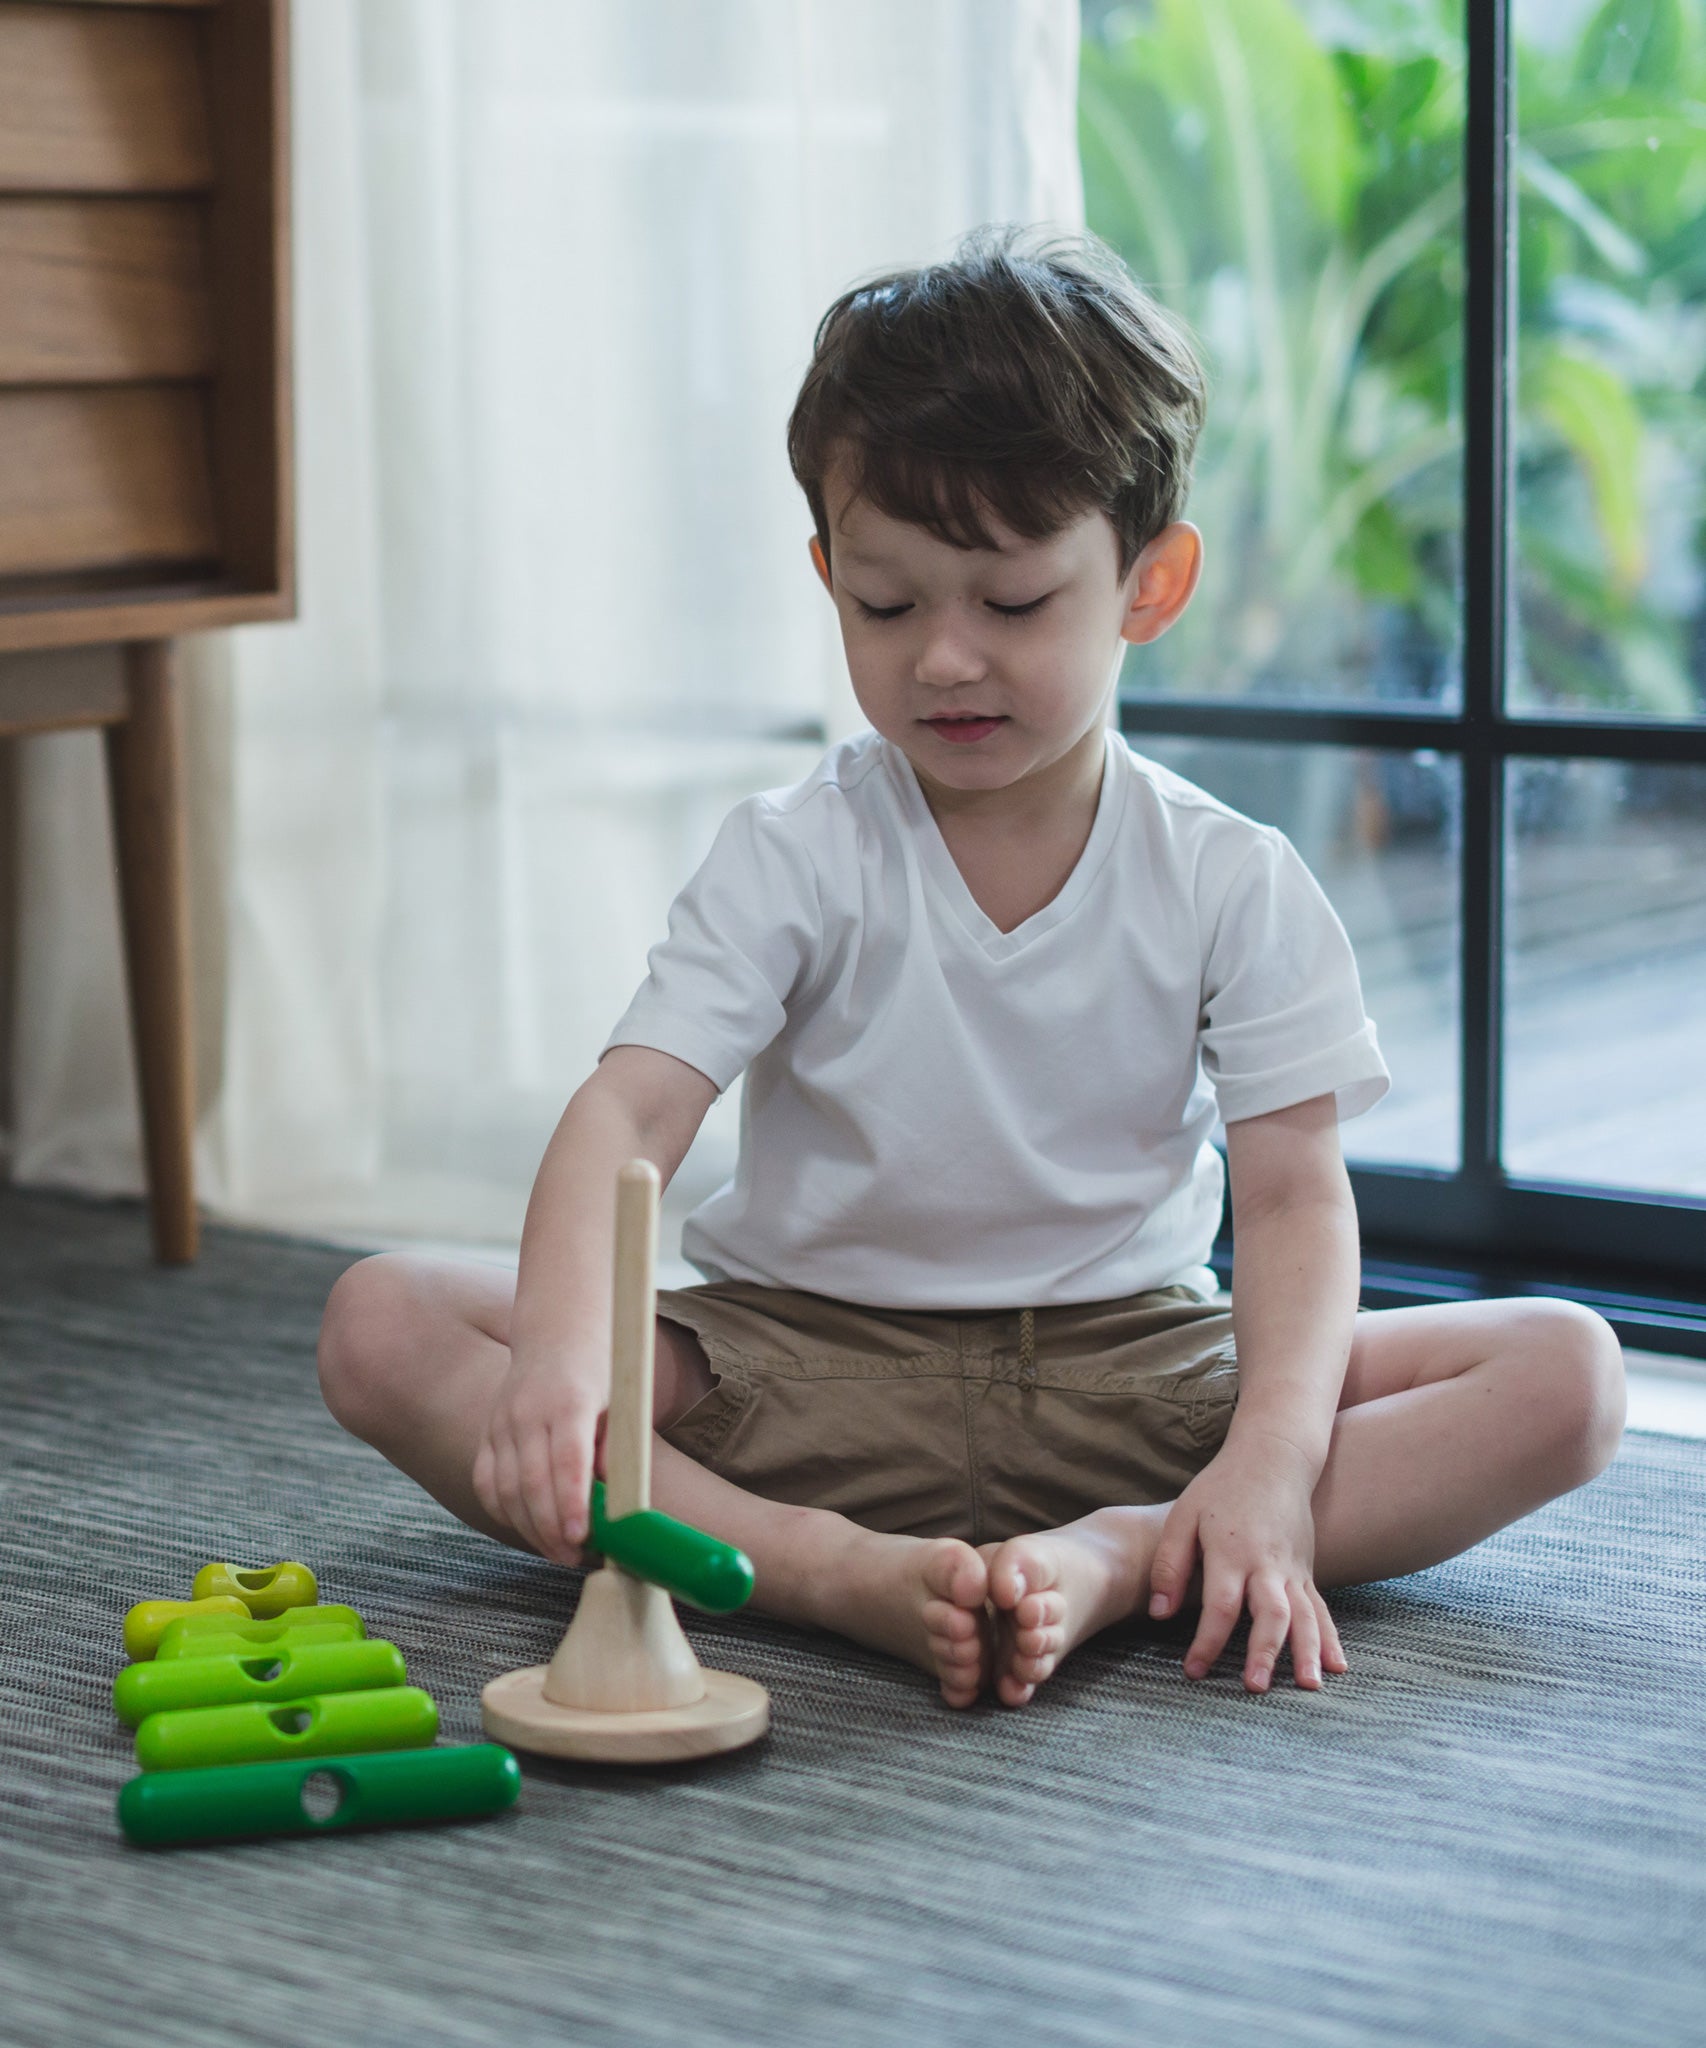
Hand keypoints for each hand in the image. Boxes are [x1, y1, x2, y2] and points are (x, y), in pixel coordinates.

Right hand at [472, 1359, 604, 1565]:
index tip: (580, 1536)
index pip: (566, 1459)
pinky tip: (527, 1528)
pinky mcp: (487, 1433)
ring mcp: (501, 1422)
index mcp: (568, 1402)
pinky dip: (503, 1512)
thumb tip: (613, 1499)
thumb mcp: (621, 1403)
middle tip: (572, 1558)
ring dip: (528, 1528)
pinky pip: (486, 1482)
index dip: (571, 1502)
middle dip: (550, 1528)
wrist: (557, 1336)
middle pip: (531, 1482)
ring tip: (556, 1552)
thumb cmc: (599, 1374)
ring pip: (504, 1488)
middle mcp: (528, 1412)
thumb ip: (616, 1449)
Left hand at [1146, 1430, 1347, 1691]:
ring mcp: (1293, 1569)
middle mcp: (1267, 1564)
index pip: (1220, 1605)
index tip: (1194, 1671)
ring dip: (1305, 1652)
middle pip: (1270, 1612)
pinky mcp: (1307, 1571)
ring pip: (1305, 1615)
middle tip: (1255, 1687)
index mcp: (1232, 1552)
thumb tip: (1159, 1614)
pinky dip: (1330, 1639)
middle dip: (1264, 1651)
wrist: (1274, 1458)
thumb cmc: (1221, 1488)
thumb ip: (1169, 1564)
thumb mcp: (1184, 1516)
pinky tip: (1336, 1668)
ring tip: (1306, 1687)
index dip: (1207, 1641)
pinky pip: (1321, 1609)